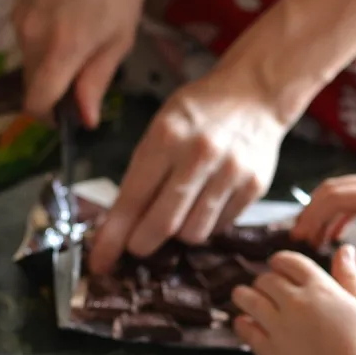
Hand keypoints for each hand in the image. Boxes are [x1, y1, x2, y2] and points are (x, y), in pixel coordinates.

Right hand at [13, 0, 144, 127]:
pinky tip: (67, 24)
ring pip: (29, 63)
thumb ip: (97, 80)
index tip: (67, 117)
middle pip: (31, 86)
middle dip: (53, 92)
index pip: (36, 103)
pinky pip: (27, 40)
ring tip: (80, 44)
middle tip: (83, 80)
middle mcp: (32, 41)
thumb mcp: (119, 37)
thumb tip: (86, 118)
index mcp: (59, 53)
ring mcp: (21, 22)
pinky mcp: (19, 7)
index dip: (49, 118)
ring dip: (49, 67)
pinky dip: (44, 45)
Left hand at [88, 64, 286, 274]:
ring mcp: (230, 173)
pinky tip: (204, 204)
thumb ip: (141, 174)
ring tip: (178, 213)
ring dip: (178, 234)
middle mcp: (199, 155)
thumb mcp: (161, 128)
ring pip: (193, 233)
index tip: (100, 262)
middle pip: (163, 225)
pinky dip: (206, 224)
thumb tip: (117, 226)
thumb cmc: (198, 112)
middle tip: (137, 245)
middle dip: (142, 244)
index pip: (133, 199)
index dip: (113, 237)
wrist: (255, 92)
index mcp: (167, 137)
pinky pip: (219, 227)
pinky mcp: (254, 187)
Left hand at [232, 246, 355, 354]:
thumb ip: (350, 276)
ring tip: (245, 299)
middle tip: (266, 290)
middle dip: (265, 281)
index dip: (280, 262)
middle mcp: (294, 302)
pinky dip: (242, 322)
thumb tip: (344, 249)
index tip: (278, 267)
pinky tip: (247, 323)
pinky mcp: (267, 350)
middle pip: (265, 279)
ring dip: (244, 296)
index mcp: (320, 288)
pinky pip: (243, 328)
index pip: (289, 261)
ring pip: (246, 298)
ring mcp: (277, 326)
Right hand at [290, 173, 355, 275]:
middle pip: (331, 188)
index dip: (311, 217)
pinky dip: (337, 213)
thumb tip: (337, 266)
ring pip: (340, 190)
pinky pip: (353, 196)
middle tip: (298, 240)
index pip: (335, 197)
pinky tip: (332, 235)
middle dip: (310, 212)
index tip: (299, 239)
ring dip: (322, 212)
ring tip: (312, 239)